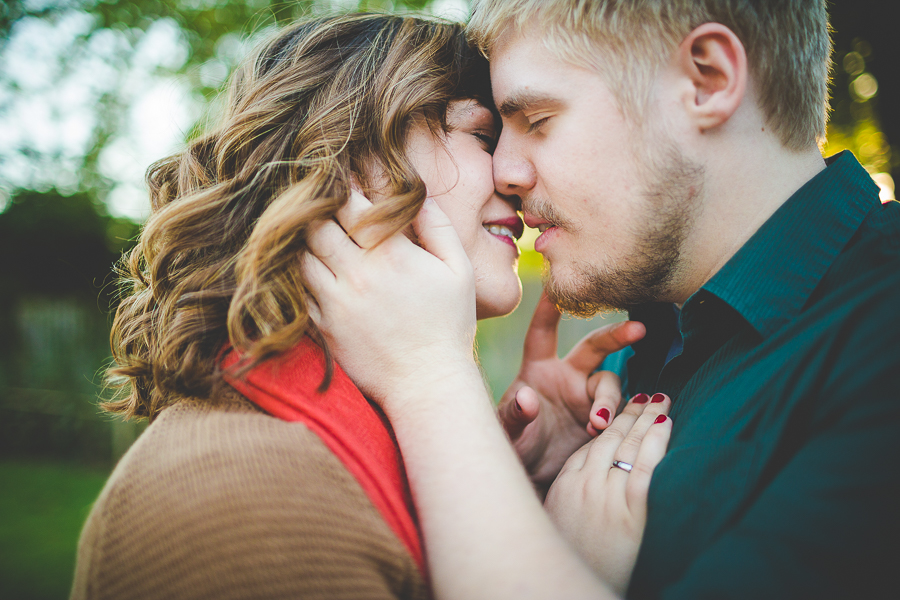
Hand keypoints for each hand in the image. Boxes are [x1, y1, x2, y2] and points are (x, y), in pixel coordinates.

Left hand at [302, 192, 480, 415]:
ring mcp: (335, 301)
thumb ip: (439, 227)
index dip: (344, 188)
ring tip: (315, 236)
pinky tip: (313, 270)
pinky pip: (298, 290)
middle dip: (317, 210)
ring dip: (305, 242)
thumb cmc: (449, 326)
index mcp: (390, 254)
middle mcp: (357, 274)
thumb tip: (419, 195)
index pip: (350, 204)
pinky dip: (300, 275)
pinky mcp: (323, 326)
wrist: (427, 383)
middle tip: (322, 205)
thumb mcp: (459, 271)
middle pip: (316, 225)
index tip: (345, 184)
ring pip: (301, 255)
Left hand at [498, 293, 644, 495]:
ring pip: (609, 384)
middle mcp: (567, 376)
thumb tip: (527, 398)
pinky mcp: (604, 419)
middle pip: (594, 347)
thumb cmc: (514, 447)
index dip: (550, 308)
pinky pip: (622, 412)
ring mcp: (587, 397)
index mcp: (538, 369)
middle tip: (637, 330)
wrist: (533, 478)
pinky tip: (606, 434)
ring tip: (596, 425)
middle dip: (616, 336)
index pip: (543, 332)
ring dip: (607, 402)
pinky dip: (619, 420)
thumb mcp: (507, 432)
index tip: (558, 284)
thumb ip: (514, 415)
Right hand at [544, 393, 671, 595]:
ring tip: (662, 401)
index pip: (592, 445)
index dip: (611, 425)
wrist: (562, 591)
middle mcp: (584, 483)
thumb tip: (586, 480)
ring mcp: (606, 496)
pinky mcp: (629, 512)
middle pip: (611, 437)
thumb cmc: (565, 557)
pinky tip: (666, 425)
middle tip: (648, 395)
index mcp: (565, 484)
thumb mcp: (554, 522)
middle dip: (632, 413)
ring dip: (648, 419)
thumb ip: (569, 495)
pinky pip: (644, 468)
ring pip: (629, 446)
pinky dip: (656, 443)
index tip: (624, 412)